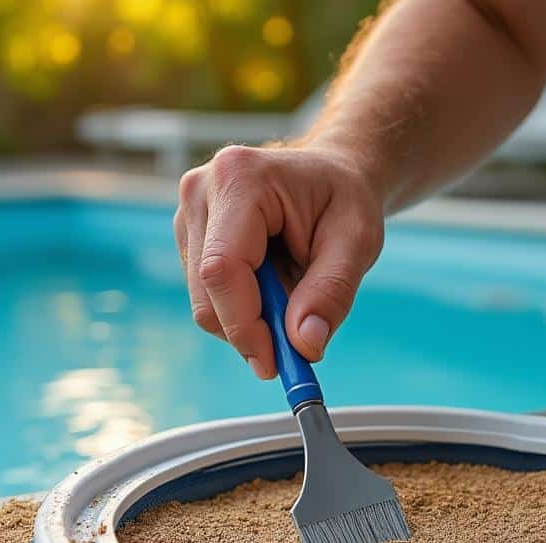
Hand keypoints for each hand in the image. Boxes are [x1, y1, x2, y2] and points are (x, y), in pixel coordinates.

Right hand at [173, 144, 384, 378]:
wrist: (332, 174)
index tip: (275, 364)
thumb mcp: (357, 242)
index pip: (222, 269)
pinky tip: (273, 284)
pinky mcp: (188, 235)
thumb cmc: (345, 199)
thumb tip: (305, 346)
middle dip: (250, 331)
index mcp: (239, 179)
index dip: (244, 325)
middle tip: (295, 349)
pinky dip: (241, 308)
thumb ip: (332, 292)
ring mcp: (188, 213)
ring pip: (204, 301)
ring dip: (249, 318)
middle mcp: (201, 191)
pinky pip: (207, 295)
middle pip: (207, 292)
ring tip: (293, 292)